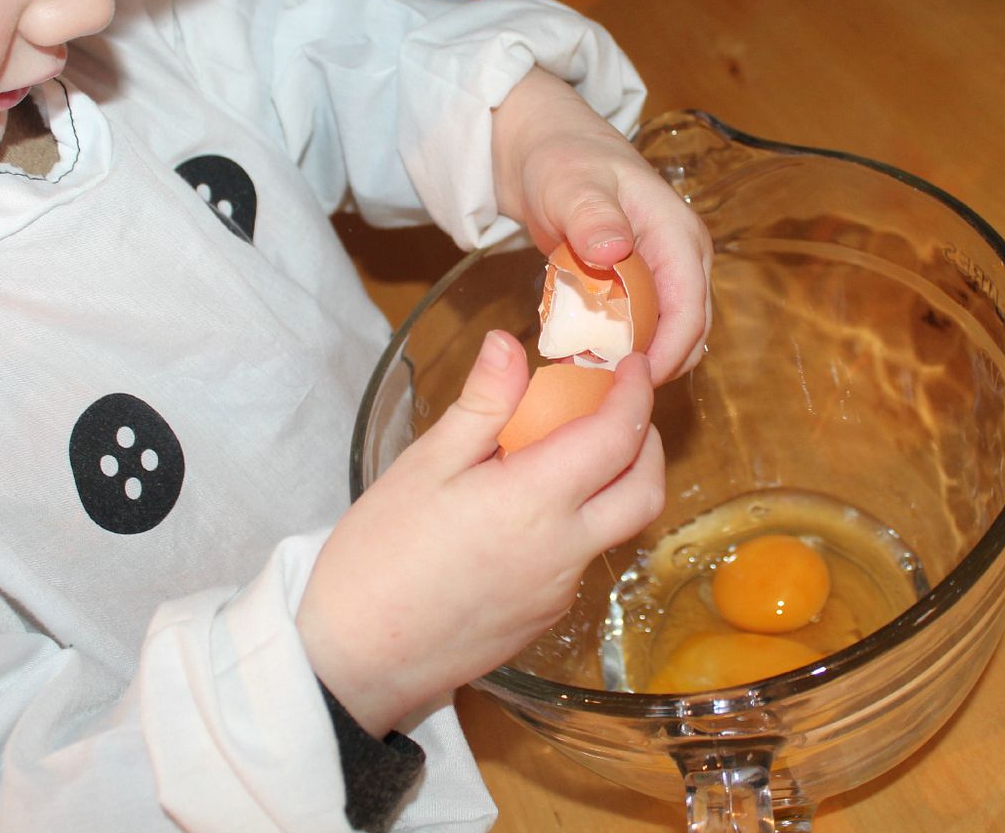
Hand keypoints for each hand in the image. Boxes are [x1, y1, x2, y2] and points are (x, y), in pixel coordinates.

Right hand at [296, 332, 662, 736]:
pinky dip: (580, 522)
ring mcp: (559, 590)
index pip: (616, 437)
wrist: (357, 659)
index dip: (634, 394)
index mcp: (535, 502)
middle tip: (621, 408)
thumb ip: (481, 405)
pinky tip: (531, 510)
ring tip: (572, 452)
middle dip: (648, 443)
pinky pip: (582, 560)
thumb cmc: (379, 556)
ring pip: (619, 529)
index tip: (630, 365)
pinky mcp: (545, 617)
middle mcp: (564, 549)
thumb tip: (508, 344)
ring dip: (618, 484)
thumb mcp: (424, 465)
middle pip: (645, 493)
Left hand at [491, 67, 711, 383]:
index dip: (667, 352)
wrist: (542, 146)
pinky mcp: (639, 284)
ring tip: (593, 377)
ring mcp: (662, 273)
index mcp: (677, 235)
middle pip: (687, 330)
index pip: (690, 309)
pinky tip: (586, 358)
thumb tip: (615, 250)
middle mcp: (681, 258)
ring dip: (637, 360)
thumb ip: (592, 215)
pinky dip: (620, 347)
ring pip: (666, 334)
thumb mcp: (571, 184)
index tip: (630, 381)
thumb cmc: (561, 158)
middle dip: (654, 365)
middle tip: (605, 390)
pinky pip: (642, 327)